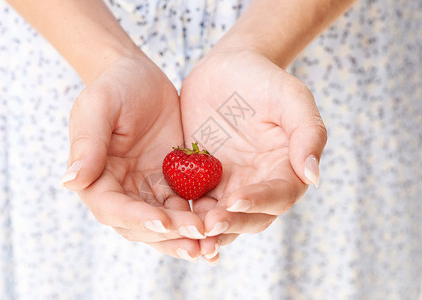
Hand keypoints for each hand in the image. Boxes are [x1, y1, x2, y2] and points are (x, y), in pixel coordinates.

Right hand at [61, 52, 205, 261]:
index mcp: (97, 179)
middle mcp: (122, 192)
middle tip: (200, 236)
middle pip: (143, 225)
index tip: (163, 222)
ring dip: (188, 236)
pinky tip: (222, 224)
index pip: (113, 208)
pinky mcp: (172, 184)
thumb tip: (69, 182)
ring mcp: (148, 190)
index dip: (137, 218)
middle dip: (171, 234)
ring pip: (167, 224)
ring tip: (213, 245)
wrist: (140, 76)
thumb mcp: (97, 107)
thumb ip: (87, 145)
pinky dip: (201, 219)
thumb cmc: (114, 87)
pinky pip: (186, 207)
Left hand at [180, 47, 326, 253]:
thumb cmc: (263, 79)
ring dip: (207, 230)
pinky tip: (170, 221)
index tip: (235, 200)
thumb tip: (313, 177)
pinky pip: (194, 203)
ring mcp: (228, 184)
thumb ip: (308, 132)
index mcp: (285, 169)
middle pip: (250, 216)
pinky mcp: (201, 180)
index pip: (278, 196)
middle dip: (231, 223)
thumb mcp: (291, 97)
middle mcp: (258, 183)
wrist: (226, 69)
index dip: (259, 202)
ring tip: (190, 234)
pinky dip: (185, 215)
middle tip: (209, 225)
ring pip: (221, 218)